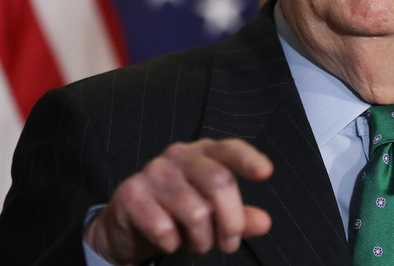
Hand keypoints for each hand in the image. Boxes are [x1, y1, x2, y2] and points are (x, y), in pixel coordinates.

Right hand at [83, 138, 273, 264]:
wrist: (126, 226)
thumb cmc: (177, 215)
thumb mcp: (213, 216)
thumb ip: (240, 217)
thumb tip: (265, 223)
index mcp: (203, 153)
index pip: (229, 149)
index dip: (248, 160)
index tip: (266, 173)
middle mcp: (179, 156)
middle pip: (219, 182)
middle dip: (231, 222)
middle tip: (229, 245)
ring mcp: (153, 172)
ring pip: (196, 212)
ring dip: (202, 241)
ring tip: (197, 245)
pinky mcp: (131, 194)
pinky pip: (164, 228)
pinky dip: (173, 245)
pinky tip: (169, 242)